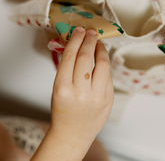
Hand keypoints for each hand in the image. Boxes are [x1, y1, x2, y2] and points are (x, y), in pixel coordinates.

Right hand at [49, 28, 113, 158]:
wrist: (72, 134)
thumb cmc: (62, 109)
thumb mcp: (57, 88)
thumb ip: (67, 68)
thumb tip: (76, 44)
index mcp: (62, 88)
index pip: (70, 56)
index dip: (76, 40)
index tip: (79, 31)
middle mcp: (80, 92)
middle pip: (86, 58)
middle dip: (89, 41)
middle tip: (90, 32)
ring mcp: (96, 97)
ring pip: (102, 65)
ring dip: (100, 50)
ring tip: (98, 43)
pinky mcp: (108, 100)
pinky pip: (108, 76)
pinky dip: (105, 65)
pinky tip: (101, 60)